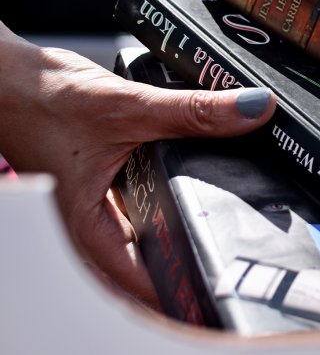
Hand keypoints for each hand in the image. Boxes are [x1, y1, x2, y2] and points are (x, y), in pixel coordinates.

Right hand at [0, 25, 275, 306]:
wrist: (11, 76)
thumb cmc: (38, 100)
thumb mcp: (128, 106)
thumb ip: (192, 112)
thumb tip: (252, 110)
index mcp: (90, 229)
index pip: (145, 282)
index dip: (184, 285)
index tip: (225, 280)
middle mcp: (98, 224)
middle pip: (156, 257)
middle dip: (194, 253)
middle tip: (242, 246)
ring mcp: (106, 203)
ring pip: (156, 226)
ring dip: (188, 218)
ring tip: (235, 211)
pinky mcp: (114, 179)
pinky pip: (152, 196)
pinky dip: (178, 189)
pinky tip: (208, 176)